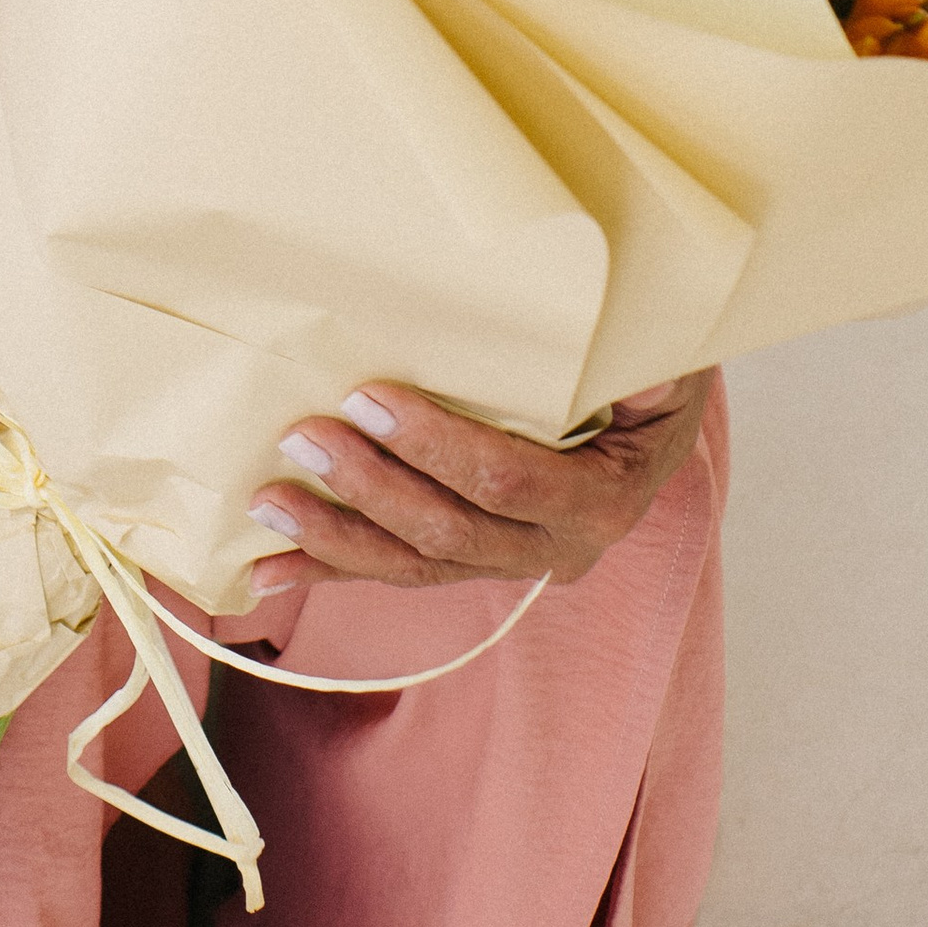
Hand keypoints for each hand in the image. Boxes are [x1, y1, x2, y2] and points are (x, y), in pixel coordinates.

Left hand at [244, 373, 715, 600]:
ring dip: (336, 539)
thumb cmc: (645, 368)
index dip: (437, 447)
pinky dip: (328, 571)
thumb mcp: (660, 354)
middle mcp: (559, 546)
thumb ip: (642, 362)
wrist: (650, 416)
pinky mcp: (471, 562)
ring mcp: (513, 562)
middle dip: (370, 490)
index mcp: (603, 496)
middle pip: (452, 532)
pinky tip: (267, 571)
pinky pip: (396, 572)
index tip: (368, 398)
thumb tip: (639, 365)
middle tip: (300, 439)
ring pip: (415, 565)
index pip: (509, 481)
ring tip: (267, 502)